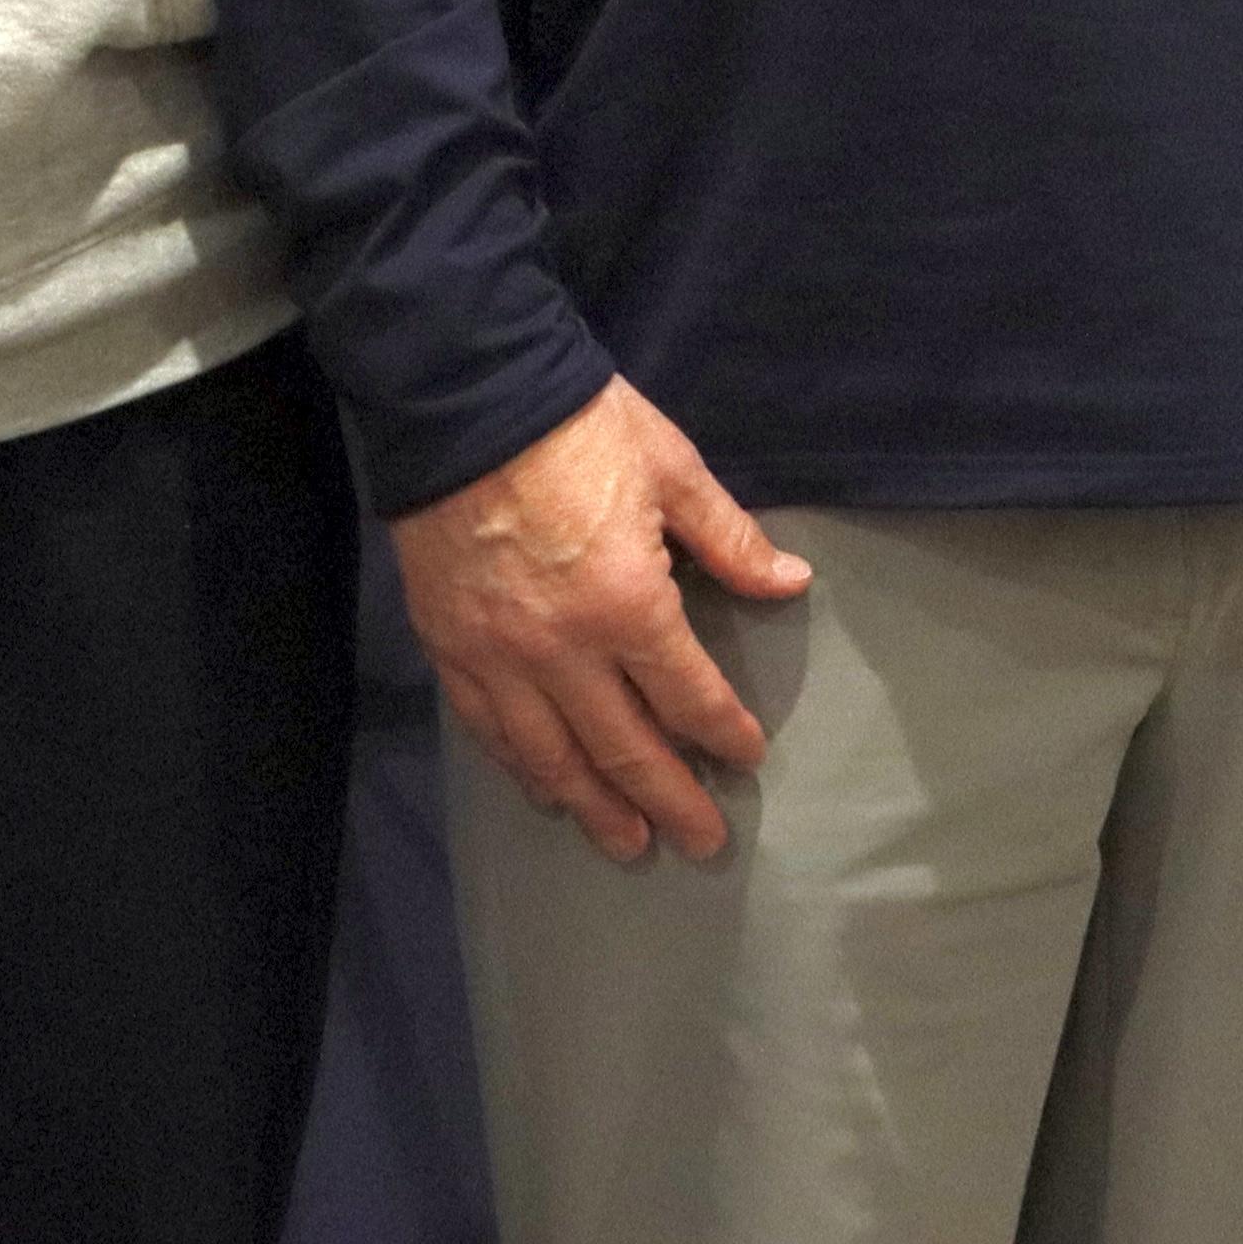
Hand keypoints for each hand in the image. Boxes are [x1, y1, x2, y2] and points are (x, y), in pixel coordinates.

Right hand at [390, 376, 812, 864]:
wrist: (462, 399)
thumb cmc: (579, 428)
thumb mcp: (673, 468)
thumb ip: (729, 539)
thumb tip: (791, 583)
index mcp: (628, 606)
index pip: (688, 695)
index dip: (723, 734)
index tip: (747, 757)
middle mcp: (562, 652)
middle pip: (624, 749)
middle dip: (669, 801)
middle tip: (700, 844)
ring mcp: (498, 659)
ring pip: (551, 758)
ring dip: (594, 806)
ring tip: (626, 843)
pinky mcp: (450, 649)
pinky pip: (489, 730)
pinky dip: (521, 768)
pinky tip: (544, 788)